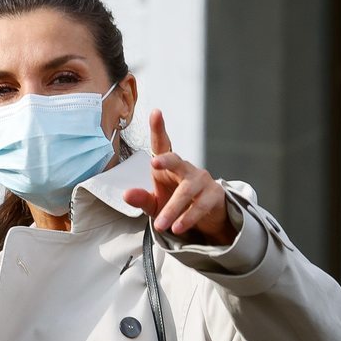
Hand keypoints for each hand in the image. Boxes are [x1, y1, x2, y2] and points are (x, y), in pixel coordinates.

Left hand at [123, 110, 236, 245]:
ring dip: (173, 209)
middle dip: (166, 160)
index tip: (155, 112)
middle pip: (175, 160)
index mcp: (167, 166)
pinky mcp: (214, 194)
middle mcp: (185, 168)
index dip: (158, 128)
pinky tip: (178, 227)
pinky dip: (188, 217)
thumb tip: (126, 195)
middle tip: (154, 164)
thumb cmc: (174, 203)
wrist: (202, 219)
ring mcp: (201, 180)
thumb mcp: (154, 204)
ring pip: (187, 190)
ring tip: (161, 225)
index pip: (162, 144)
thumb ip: (141, 199)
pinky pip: (200, 205)